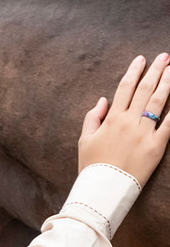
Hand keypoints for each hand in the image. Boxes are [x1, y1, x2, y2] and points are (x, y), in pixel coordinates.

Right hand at [79, 53, 169, 185]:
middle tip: (164, 57)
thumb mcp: (85, 139)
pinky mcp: (156, 147)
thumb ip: (93, 117)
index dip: (134, 71)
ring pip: (158, 103)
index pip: (125, 87)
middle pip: (144, 90)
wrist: (103, 189)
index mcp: (112, 118)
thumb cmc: (92, 166)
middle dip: (156, 71)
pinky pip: (169, 126)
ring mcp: (144, 134)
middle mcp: (129, 122)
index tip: (141, 59)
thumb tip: (103, 100)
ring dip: (167, 84)